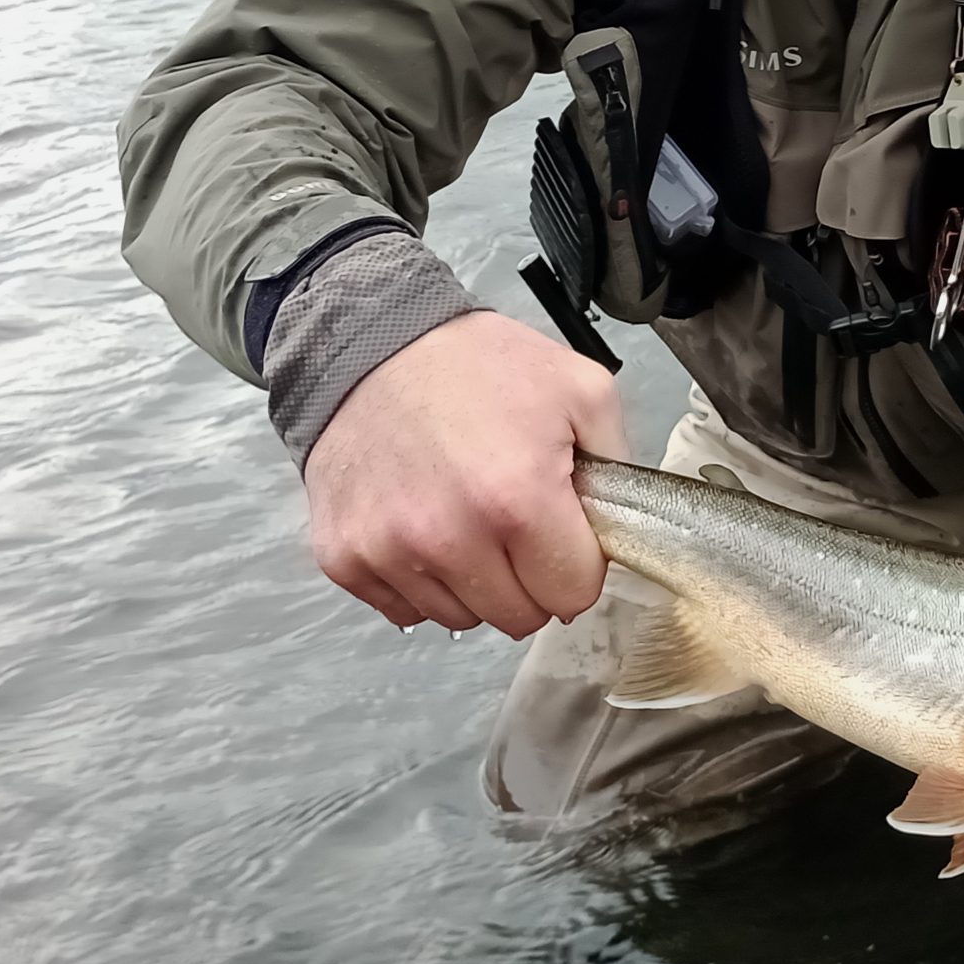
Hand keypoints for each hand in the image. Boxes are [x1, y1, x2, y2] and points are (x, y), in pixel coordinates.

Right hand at [303, 309, 627, 638]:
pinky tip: (423, 525)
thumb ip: (618, 466)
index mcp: (517, 498)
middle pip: (519, 618)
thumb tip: (619, 534)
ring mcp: (389, 552)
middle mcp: (449, 537)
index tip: (563, 532)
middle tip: (515, 522)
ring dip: (473, 583)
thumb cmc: (478, 366)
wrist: (374, 342)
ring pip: (461, 620)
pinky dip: (420, 581)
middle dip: (529, 579)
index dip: (577, 564)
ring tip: (465, 515)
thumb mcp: (581, 390)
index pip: (572, 595)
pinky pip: (404, 610)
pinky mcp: (345, 558)